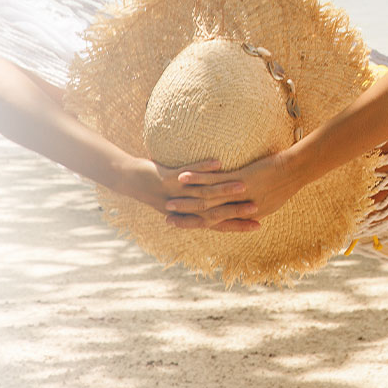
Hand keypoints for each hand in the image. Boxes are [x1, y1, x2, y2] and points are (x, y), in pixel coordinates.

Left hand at [114, 156, 260, 232]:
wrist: (129, 180)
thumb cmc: (157, 187)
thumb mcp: (179, 196)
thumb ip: (199, 198)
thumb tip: (220, 197)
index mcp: (189, 214)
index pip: (217, 223)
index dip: (237, 225)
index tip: (258, 224)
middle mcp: (184, 208)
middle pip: (213, 211)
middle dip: (236, 210)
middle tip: (257, 208)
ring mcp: (175, 194)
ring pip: (203, 193)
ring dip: (224, 189)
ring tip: (244, 186)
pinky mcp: (166, 179)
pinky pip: (187, 173)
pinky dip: (202, 168)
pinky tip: (218, 162)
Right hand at [165, 151, 305, 231]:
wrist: (298, 169)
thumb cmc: (286, 179)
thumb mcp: (270, 197)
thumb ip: (254, 203)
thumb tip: (246, 204)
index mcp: (248, 214)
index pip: (219, 223)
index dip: (200, 225)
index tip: (182, 225)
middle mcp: (241, 208)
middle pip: (209, 216)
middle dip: (187, 218)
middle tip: (168, 219)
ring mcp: (240, 195)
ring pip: (208, 200)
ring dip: (187, 201)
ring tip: (169, 201)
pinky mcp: (241, 179)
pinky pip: (215, 181)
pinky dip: (197, 179)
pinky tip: (182, 176)